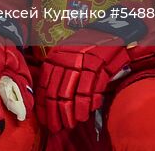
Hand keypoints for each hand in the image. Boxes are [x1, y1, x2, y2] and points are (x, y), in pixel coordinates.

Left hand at [36, 16, 147, 131]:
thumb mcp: (68, 52)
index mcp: (56, 56)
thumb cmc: (88, 44)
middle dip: (55, 113)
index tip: (45, 117)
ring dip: (70, 112)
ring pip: (71, 93)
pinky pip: (89, 89)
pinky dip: (86, 104)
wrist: (110, 28)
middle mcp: (66, 59)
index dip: (44, 103)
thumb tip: (49, 95)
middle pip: (56, 92)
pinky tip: (85, 114)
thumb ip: (58, 69)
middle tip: (57, 126)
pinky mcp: (97, 66)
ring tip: (71, 123)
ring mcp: (81, 62)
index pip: (45, 84)